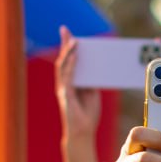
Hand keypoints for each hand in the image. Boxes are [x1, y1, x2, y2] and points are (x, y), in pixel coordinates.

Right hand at [55, 26, 102, 161]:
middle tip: (65, 29)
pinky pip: (68, 75)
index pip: (69, 61)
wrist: (83, 132)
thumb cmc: (88, 115)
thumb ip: (92, 82)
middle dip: (64, 44)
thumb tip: (97, 68)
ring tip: (73, 39)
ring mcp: (64, 88)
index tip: (70, 34)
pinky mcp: (66, 93)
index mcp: (72, 82)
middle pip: (64, 59)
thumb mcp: (93, 94)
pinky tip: (75, 54)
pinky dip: (71, 64)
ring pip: (63, 65)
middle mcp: (65, 83)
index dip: (68, 48)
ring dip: (67, 51)